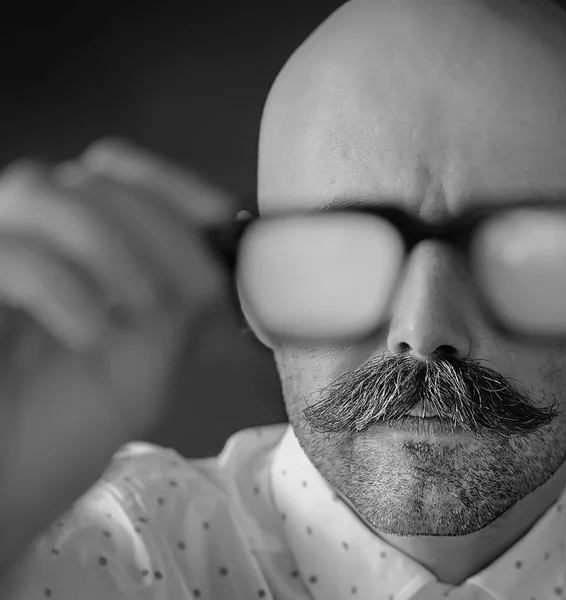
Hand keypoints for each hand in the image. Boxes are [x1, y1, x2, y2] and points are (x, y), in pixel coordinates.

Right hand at [0, 139, 234, 569]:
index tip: (219, 215)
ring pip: (39, 191)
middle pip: (88, 179)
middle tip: (187, 289)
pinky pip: (7, 252)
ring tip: (142, 309)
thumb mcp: (145, 357)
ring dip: (108, 245)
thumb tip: (217, 249)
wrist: (4, 489)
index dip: (169, 183)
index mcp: (76, 251)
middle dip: (154, 225)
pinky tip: (92, 333)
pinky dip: (60, 284)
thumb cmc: (67, 430)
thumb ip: (176, 298)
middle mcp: (28, 238)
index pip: (114, 172)